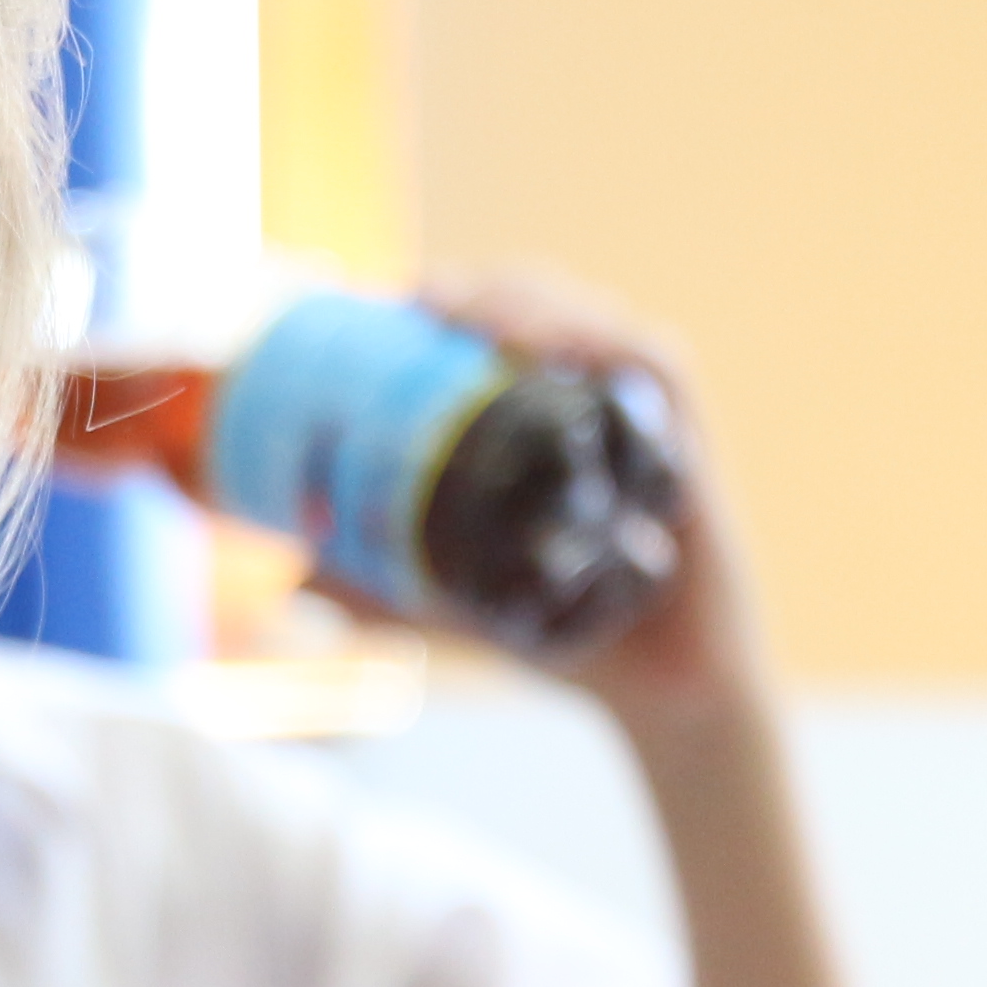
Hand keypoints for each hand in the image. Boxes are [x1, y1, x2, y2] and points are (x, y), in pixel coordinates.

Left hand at [406, 271, 766, 737]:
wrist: (663, 699)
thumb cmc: (571, 641)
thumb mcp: (460, 608)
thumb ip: (385, 590)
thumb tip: (294, 571)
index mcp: (556, 430)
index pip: (513, 328)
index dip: (461, 296)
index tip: (393, 297)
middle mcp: (606, 413)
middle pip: (555, 309)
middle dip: (489, 287)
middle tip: (423, 297)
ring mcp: (650, 428)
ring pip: (600, 324)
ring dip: (537, 302)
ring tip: (472, 312)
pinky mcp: (692, 452)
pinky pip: (658, 373)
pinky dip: (607, 344)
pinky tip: (554, 344)